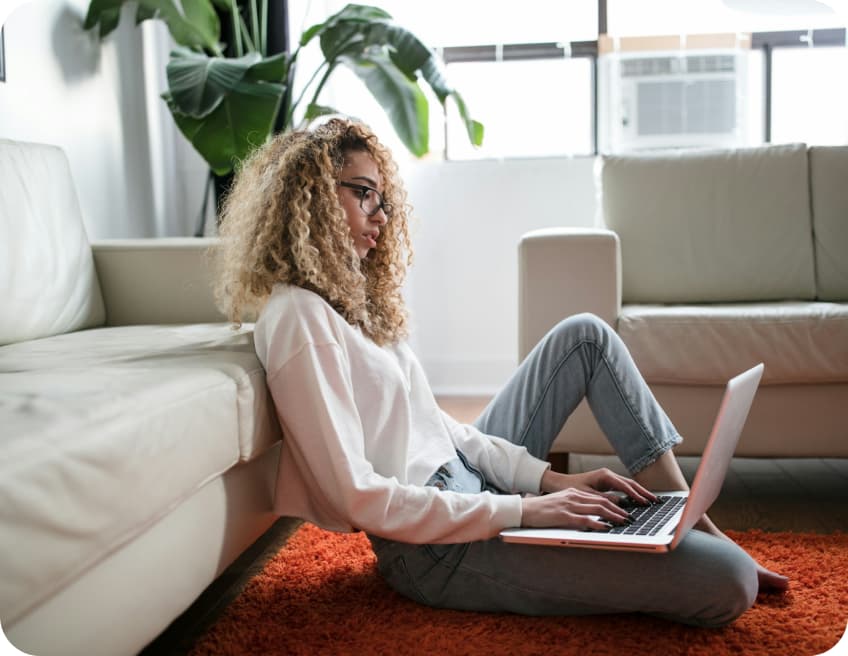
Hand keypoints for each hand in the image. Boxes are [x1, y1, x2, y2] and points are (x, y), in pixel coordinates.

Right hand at [521, 487, 632, 530]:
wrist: (524, 509)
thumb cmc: (541, 509)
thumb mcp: (561, 503)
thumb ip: (575, 506)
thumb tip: (591, 515)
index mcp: (573, 493)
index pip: (599, 497)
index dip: (614, 504)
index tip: (625, 511)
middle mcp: (573, 496)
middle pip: (602, 502)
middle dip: (619, 510)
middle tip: (630, 518)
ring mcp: (569, 505)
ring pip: (597, 509)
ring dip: (613, 516)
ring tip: (624, 522)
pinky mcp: (563, 516)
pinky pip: (585, 519)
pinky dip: (598, 523)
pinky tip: (606, 528)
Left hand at [541, 467, 656, 504]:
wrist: (561, 483)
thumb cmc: (572, 488)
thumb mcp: (588, 495)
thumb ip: (604, 499)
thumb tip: (621, 504)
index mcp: (605, 476)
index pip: (625, 486)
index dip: (636, 495)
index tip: (646, 503)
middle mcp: (608, 475)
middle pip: (631, 484)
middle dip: (644, 492)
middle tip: (656, 501)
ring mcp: (609, 478)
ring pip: (628, 485)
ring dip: (640, 493)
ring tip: (652, 501)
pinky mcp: (607, 483)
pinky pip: (623, 488)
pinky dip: (632, 494)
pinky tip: (639, 501)